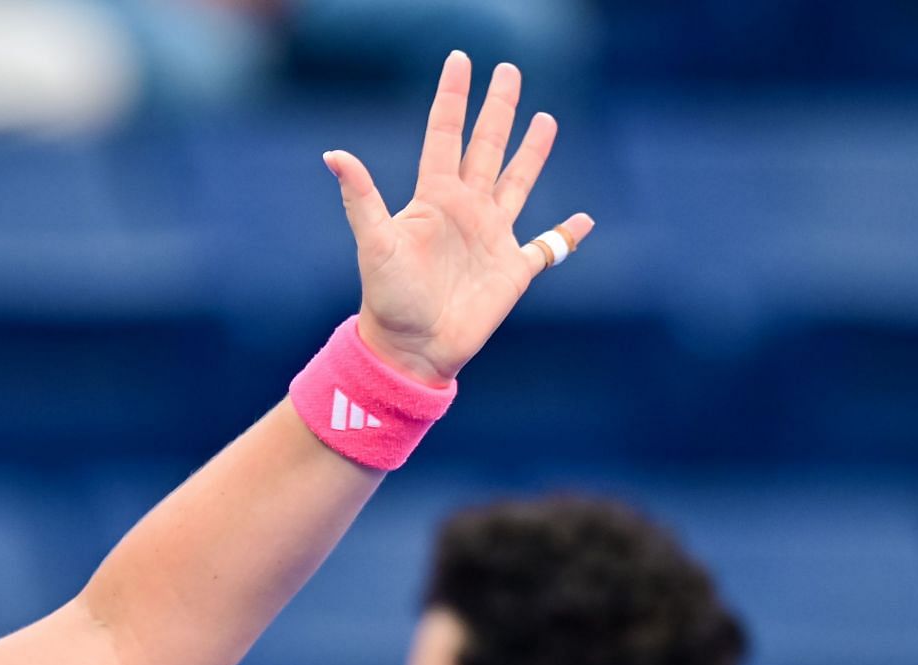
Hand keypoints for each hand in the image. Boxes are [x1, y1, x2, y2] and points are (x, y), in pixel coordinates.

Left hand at [325, 52, 593, 385]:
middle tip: (509, 71)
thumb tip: (334, 154)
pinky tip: (583, 222)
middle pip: (487, 147)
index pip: (446, 134)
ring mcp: (491, 238)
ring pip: (517, 182)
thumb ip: (360, 199)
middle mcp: (466, 210)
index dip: (453, 97)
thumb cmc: (389, 300)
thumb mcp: (375, 244)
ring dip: (532, 153)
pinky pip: (546, 248)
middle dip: (498, 110)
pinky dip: (566, 237)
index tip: (461, 60)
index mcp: (435, 198)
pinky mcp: (512, 271)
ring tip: (546, 120)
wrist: (412, 350)